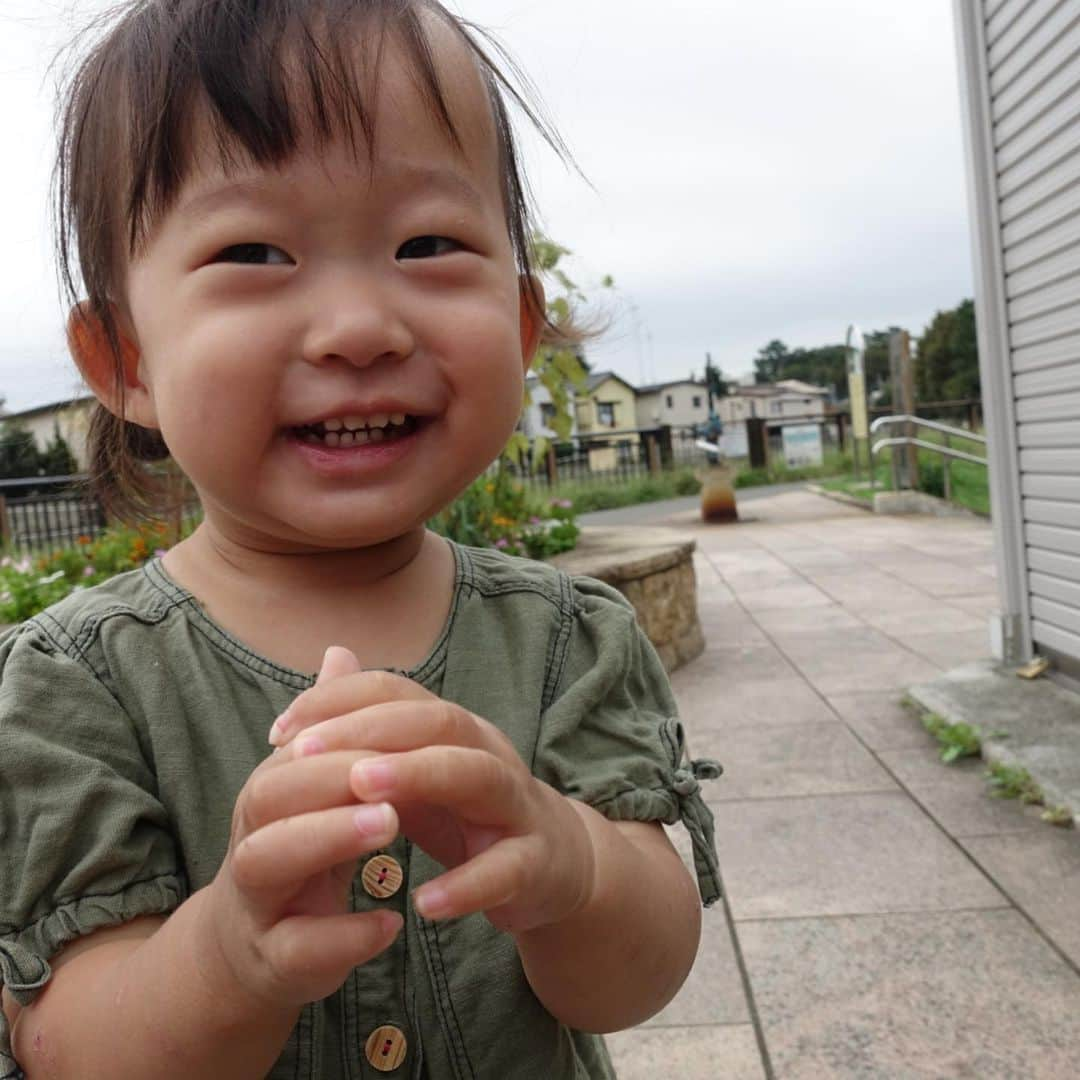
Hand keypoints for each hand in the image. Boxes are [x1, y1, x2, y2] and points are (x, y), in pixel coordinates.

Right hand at [201, 648, 403, 1008]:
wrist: (255, 948)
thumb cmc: (300, 850)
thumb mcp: (317, 788)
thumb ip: (333, 727)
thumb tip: (340, 651)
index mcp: (269, 796)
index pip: (293, 754)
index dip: (339, 740)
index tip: (393, 734)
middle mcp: (251, 839)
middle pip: (267, 797)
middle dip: (328, 781)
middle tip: (391, 774)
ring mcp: (257, 901)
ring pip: (266, 863)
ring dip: (328, 840)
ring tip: (390, 829)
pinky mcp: (275, 959)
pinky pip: (296, 948)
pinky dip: (343, 937)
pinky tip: (389, 923)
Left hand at [270, 649, 596, 935]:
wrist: (553, 863)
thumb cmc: (468, 810)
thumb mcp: (415, 766)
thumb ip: (371, 726)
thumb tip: (325, 661)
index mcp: (454, 729)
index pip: (397, 691)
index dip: (337, 702)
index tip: (278, 732)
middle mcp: (489, 752)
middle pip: (439, 721)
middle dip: (372, 729)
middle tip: (307, 752)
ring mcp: (516, 804)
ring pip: (478, 775)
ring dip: (420, 776)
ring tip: (362, 793)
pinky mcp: (536, 861)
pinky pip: (506, 868)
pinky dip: (467, 884)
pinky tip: (424, 904)